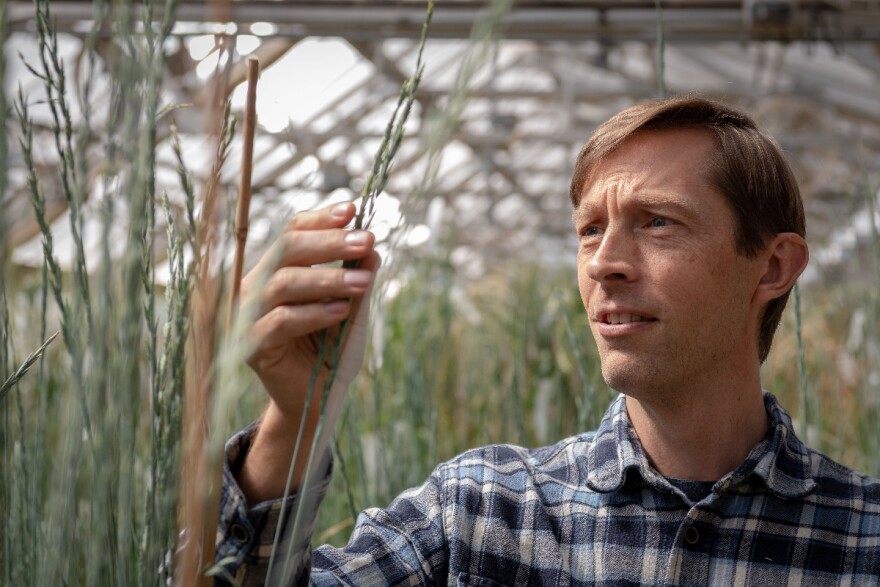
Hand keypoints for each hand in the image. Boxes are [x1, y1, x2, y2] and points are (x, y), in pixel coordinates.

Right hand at [237, 201, 378, 501]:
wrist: (320, 399)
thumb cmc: (333, 349)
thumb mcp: (353, 309)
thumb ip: (358, 277)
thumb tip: (372, 246)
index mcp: (277, 270)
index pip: (293, 231)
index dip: (321, 219)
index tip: (354, 209)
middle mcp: (256, 286)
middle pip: (287, 249)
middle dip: (329, 242)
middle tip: (366, 239)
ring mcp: (249, 315)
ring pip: (283, 283)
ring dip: (327, 280)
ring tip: (364, 283)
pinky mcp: (252, 347)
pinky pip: (280, 322)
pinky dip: (313, 314)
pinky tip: (341, 311)